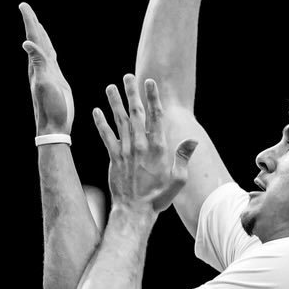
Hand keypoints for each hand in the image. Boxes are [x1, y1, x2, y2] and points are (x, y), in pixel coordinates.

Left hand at [20, 2, 74, 135]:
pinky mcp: (55, 80)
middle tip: (26, 9)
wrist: (54, 126)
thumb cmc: (50, 108)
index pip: (33, 37)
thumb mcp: (44, 83)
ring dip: (40, 36)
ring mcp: (47, 74)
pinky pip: (50, 60)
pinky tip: (50, 51)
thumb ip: (38, 62)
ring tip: (37, 25)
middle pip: (36, 40)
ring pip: (43, 49)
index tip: (23, 5)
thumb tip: (26, 43)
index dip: (30, 21)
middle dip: (32, 24)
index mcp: (37, 65)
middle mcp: (40, 67)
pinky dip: (49, 51)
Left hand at [93, 74, 196, 214]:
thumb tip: (192, 140)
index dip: (152, 98)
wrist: (135, 211)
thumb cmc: (158, 197)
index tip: (149, 82)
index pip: (156, 117)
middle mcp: (141, 146)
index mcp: (159, 148)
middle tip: (128, 76)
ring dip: (115, 103)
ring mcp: (126, 151)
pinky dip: (101, 123)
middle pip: (136, 113)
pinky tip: (96, 110)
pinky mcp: (113, 158)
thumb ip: (183, 158)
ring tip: (111, 87)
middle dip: (132, 93)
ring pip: (120, 121)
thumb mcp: (178, 180)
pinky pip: (106, 137)